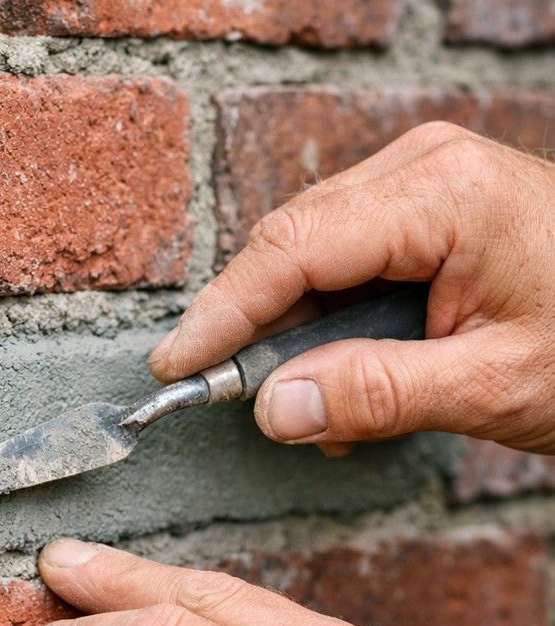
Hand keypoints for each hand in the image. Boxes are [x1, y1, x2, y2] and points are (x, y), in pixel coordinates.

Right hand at [148, 123, 554, 455]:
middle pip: (289, 249)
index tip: (176, 366)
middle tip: (243, 401)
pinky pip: (341, 264)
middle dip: (254, 330)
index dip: (222, 314)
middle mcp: (420, 170)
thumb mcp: (495, 384)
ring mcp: (418, 183)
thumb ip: (379, 394)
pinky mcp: (419, 210)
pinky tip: (349, 376)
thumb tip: (275, 409)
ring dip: (298, 337)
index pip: (291, 250)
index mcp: (441, 195)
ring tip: (320, 404)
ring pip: (308, 261)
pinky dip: (330, 326)